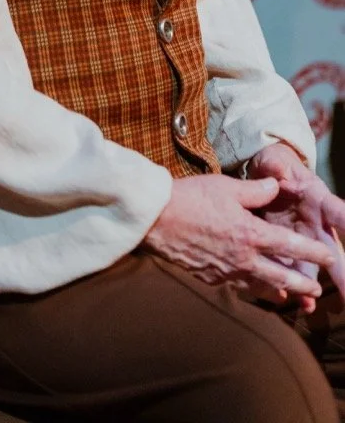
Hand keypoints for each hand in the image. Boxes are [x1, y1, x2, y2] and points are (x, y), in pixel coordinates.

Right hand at [142, 174, 333, 302]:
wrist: (156, 219)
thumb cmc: (191, 197)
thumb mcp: (226, 187)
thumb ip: (256, 190)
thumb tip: (277, 187)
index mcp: (251, 234)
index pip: (291, 246)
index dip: (313, 252)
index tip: (328, 256)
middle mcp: (243, 258)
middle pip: (282, 277)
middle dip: (302, 283)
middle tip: (316, 287)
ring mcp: (227, 272)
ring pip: (261, 287)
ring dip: (279, 291)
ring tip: (291, 295)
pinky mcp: (211, 278)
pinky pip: (238, 286)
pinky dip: (251, 288)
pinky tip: (253, 286)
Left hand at [248, 143, 344, 310]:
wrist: (265, 178)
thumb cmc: (276, 168)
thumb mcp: (274, 161)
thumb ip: (276, 165)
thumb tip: (279, 171)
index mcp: (319, 200)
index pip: (340, 213)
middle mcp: (319, 224)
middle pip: (335, 250)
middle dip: (343, 272)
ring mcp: (306, 239)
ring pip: (317, 267)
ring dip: (317, 287)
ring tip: (314, 306)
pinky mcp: (289, 249)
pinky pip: (296, 270)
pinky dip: (299, 289)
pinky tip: (302, 305)